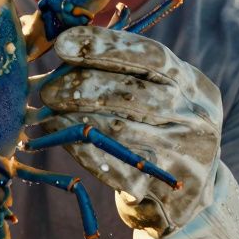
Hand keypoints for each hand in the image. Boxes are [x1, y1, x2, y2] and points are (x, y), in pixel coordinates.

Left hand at [40, 25, 238, 238]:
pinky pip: (113, 166)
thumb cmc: (160, 128)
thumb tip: (62, 46)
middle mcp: (193, 116)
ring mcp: (181, 155)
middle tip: (47, 90)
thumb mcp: (160, 93)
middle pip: (131, 93)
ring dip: (73, 120)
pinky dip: (81, 150)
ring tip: (45, 115)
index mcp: (192, 84)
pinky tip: (59, 139)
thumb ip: (122, 69)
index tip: (63, 45)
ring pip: (118, 130)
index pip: (150, 55)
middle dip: (81, 87)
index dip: (103, 46)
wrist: (189, 193)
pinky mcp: (159, 187)